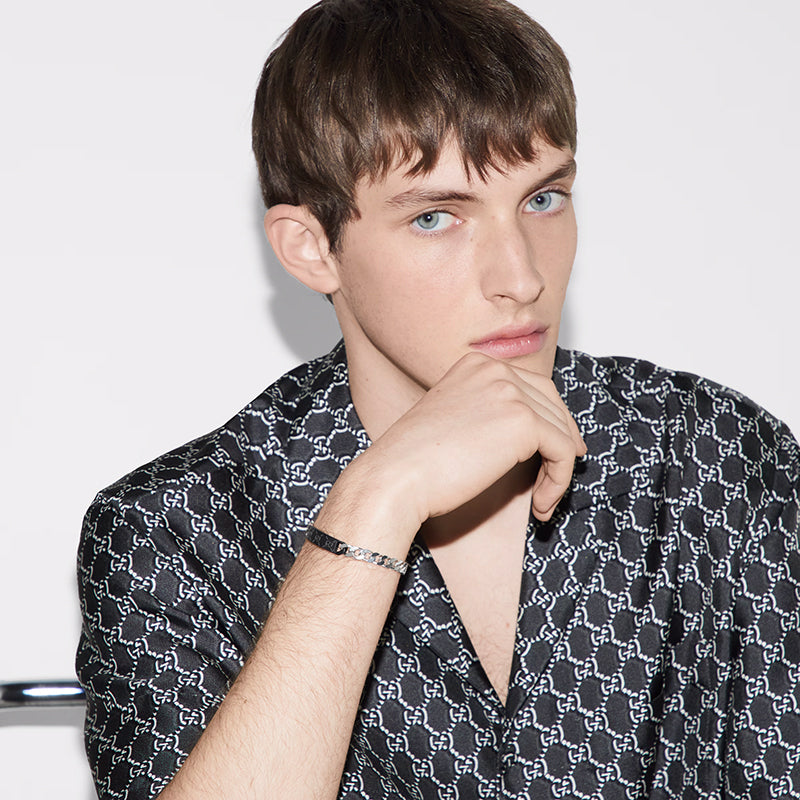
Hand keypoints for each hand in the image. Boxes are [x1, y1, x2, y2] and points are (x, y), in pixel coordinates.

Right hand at [323, 353, 585, 547]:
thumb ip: (487, 416)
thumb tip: (530, 436)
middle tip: (559, 474)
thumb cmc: (415, 463)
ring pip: (561, 430)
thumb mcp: (454, 422)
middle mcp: (495, 370)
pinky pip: (563, 452)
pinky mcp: (523, 421)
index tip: (553, 451)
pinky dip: (559, 482)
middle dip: (563, 440)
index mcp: (476, 366)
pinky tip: (540, 505)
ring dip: (558, 470)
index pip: (531, 387)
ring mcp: (510, 392)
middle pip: (552, 403)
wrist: (395, 478)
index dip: (549, 421)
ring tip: (542, 501)